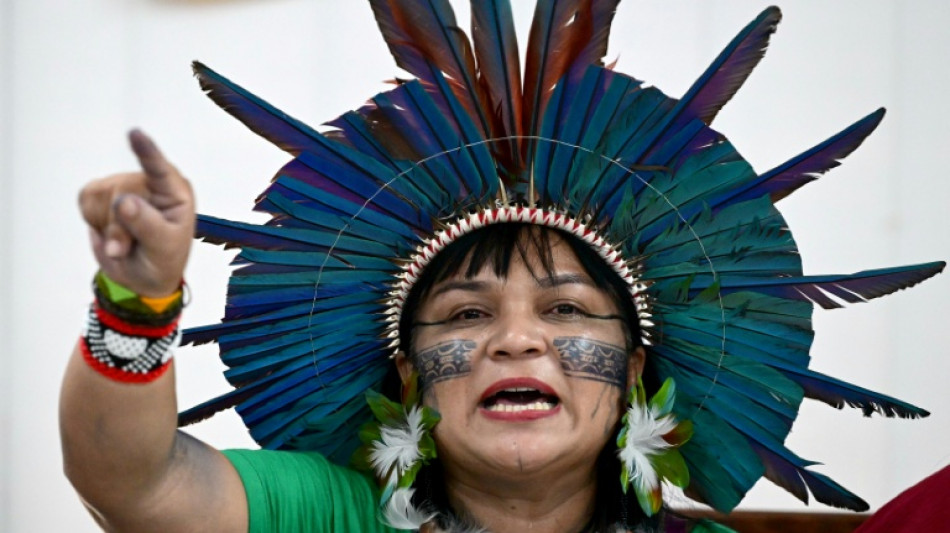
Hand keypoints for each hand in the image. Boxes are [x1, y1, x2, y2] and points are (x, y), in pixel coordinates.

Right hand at [79, 130, 194, 296]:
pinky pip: (85, 200)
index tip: (135, 134)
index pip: (160, 170)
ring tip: (125, 239)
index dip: (146, 152)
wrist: (143, 275)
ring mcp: (125, 184)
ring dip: (106, 224)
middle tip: (129, 246)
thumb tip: (124, 201)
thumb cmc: (162, 259)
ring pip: (100, 195)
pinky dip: (93, 220)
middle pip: (120, 190)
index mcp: (175, 192)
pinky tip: (110, 229)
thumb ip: (146, 225)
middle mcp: (151, 183)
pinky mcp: (103, 192)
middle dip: (118, 224)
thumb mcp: (162, 248)